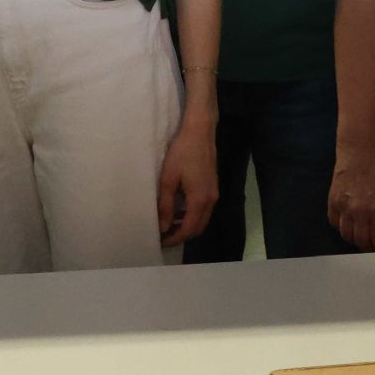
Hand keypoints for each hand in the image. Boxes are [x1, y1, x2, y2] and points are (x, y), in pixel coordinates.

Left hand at [156, 118, 216, 245]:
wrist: (200, 133)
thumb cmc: (182, 153)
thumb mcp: (168, 179)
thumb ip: (166, 205)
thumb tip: (163, 227)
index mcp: (199, 200)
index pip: (188, 229)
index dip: (174, 238)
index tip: (160, 241)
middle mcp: (211, 201)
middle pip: (198, 228)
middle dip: (181, 236)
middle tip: (164, 237)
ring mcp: (214, 194)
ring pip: (202, 220)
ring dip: (187, 227)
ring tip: (168, 227)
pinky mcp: (213, 188)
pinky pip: (204, 210)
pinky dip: (192, 217)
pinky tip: (179, 212)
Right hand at [328, 140, 374, 250]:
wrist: (359, 148)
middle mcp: (358, 212)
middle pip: (361, 242)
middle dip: (369, 247)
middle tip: (374, 244)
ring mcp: (342, 207)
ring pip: (346, 235)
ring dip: (355, 239)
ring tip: (362, 235)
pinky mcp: (331, 200)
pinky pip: (334, 223)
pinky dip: (341, 227)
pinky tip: (349, 223)